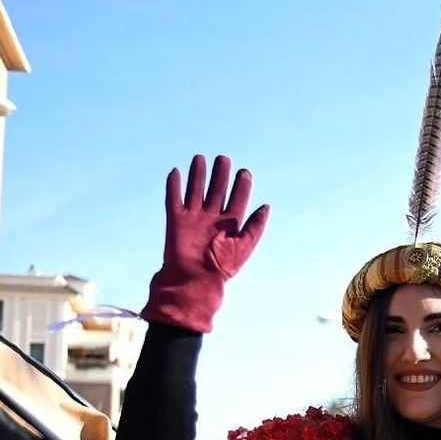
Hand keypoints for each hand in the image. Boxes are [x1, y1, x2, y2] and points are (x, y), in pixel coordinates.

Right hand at [141, 154, 269, 332]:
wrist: (194, 281)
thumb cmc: (221, 268)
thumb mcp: (244, 246)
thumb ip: (255, 226)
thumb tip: (267, 205)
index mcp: (230, 225)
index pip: (238, 200)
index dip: (242, 186)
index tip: (245, 172)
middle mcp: (212, 219)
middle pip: (217, 191)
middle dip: (220, 175)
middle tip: (224, 159)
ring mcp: (193, 219)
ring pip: (196, 191)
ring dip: (197, 175)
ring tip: (200, 158)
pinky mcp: (175, 221)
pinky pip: (174, 200)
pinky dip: (174, 186)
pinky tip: (176, 172)